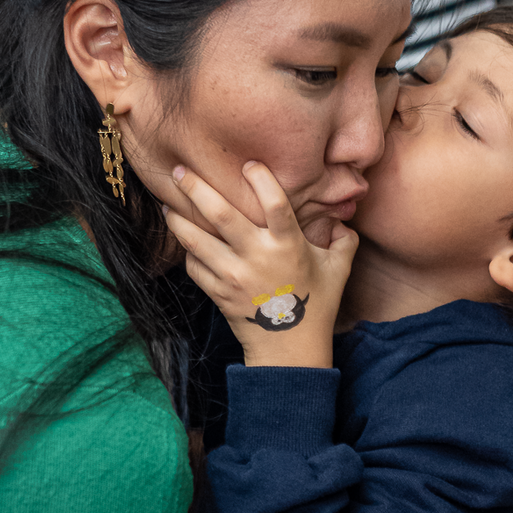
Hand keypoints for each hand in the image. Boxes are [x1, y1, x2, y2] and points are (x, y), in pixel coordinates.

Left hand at [163, 161, 356, 367]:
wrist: (290, 348)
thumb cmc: (317, 305)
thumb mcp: (339, 270)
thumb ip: (344, 241)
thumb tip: (342, 221)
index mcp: (288, 246)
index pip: (274, 203)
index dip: (261, 179)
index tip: (249, 164)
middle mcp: (257, 257)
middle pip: (220, 214)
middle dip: (196, 189)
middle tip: (179, 171)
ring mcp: (233, 276)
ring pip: (196, 241)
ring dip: (179, 220)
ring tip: (169, 205)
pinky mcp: (218, 293)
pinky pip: (194, 267)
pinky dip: (188, 253)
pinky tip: (186, 242)